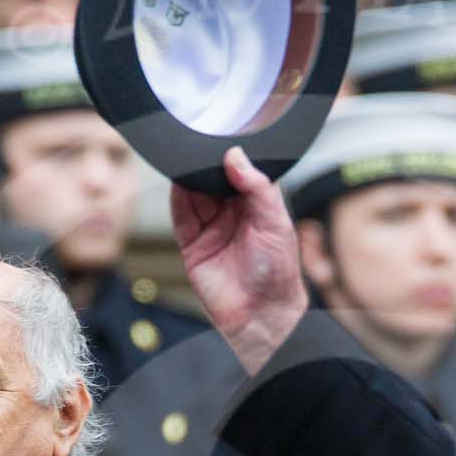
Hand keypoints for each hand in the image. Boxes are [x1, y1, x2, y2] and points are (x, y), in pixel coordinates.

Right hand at [170, 145, 307, 374]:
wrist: (260, 314)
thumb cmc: (277, 272)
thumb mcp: (275, 222)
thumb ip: (258, 188)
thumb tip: (236, 157)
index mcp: (257, 205)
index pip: (240, 172)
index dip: (231, 158)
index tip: (223, 141)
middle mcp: (233, 213)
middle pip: (213, 181)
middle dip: (206, 166)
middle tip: (201, 147)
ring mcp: (211, 228)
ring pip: (194, 195)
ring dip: (190, 179)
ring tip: (187, 161)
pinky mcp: (193, 243)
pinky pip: (181, 216)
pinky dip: (178, 199)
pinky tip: (179, 183)